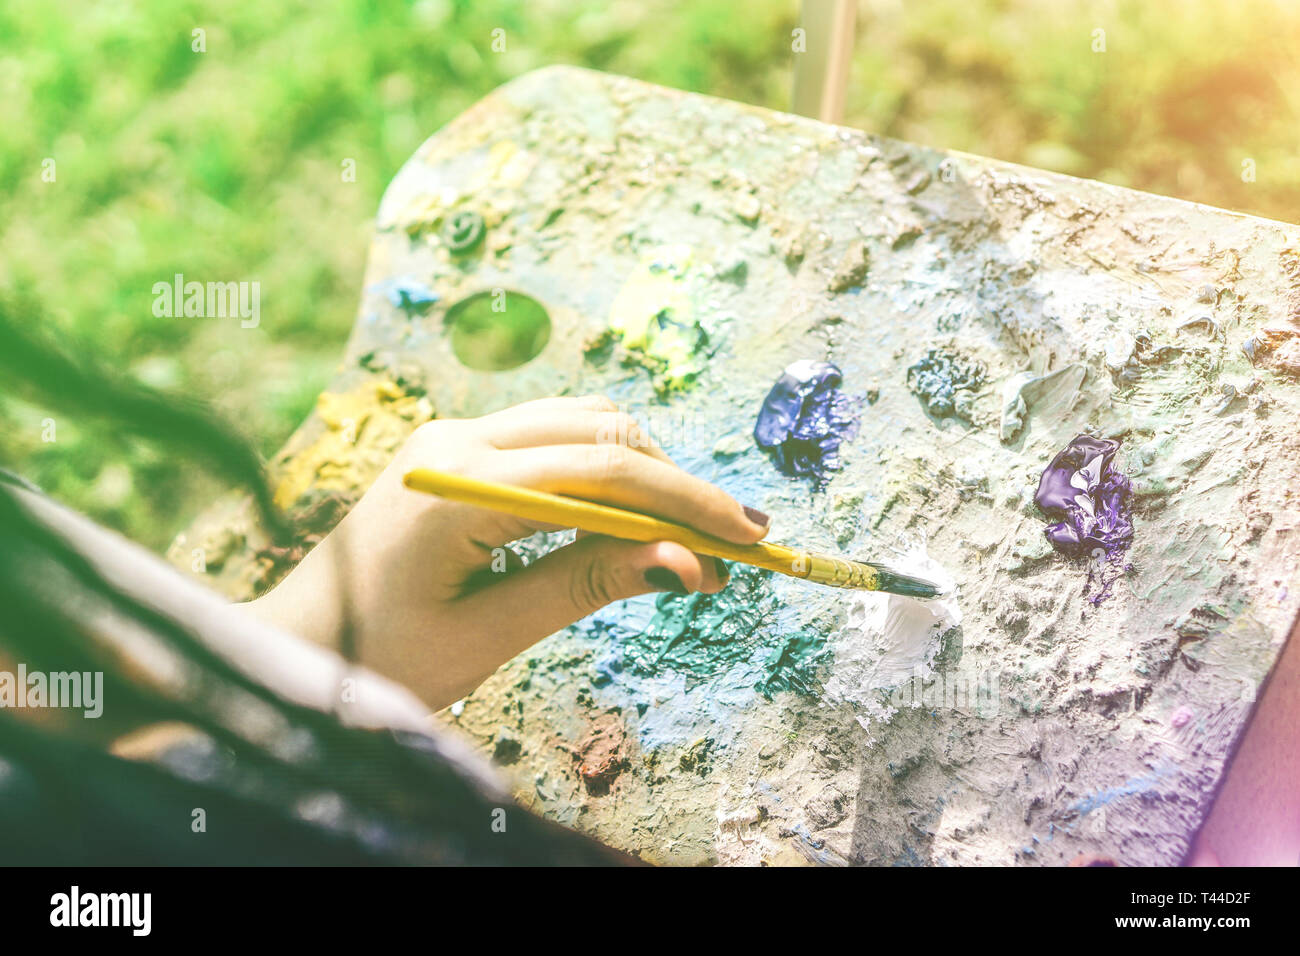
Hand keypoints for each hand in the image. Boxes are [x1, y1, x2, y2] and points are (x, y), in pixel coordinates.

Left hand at [242, 395, 770, 709]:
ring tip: (690, 537)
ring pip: (581, 426)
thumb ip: (586, 583)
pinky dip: (603, 474)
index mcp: (457, 485)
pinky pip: (550, 441)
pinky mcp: (457, 451)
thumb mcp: (489, 632)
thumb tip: (686, 563)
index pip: (602, 471)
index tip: (747, 537)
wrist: (296, 648)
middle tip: (729, 547)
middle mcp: (456, 440)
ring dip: (643, 473)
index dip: (685, 500)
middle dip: (674, 485)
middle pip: (600, 433)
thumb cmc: (378, 658)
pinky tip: (630, 520)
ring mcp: (453, 438)